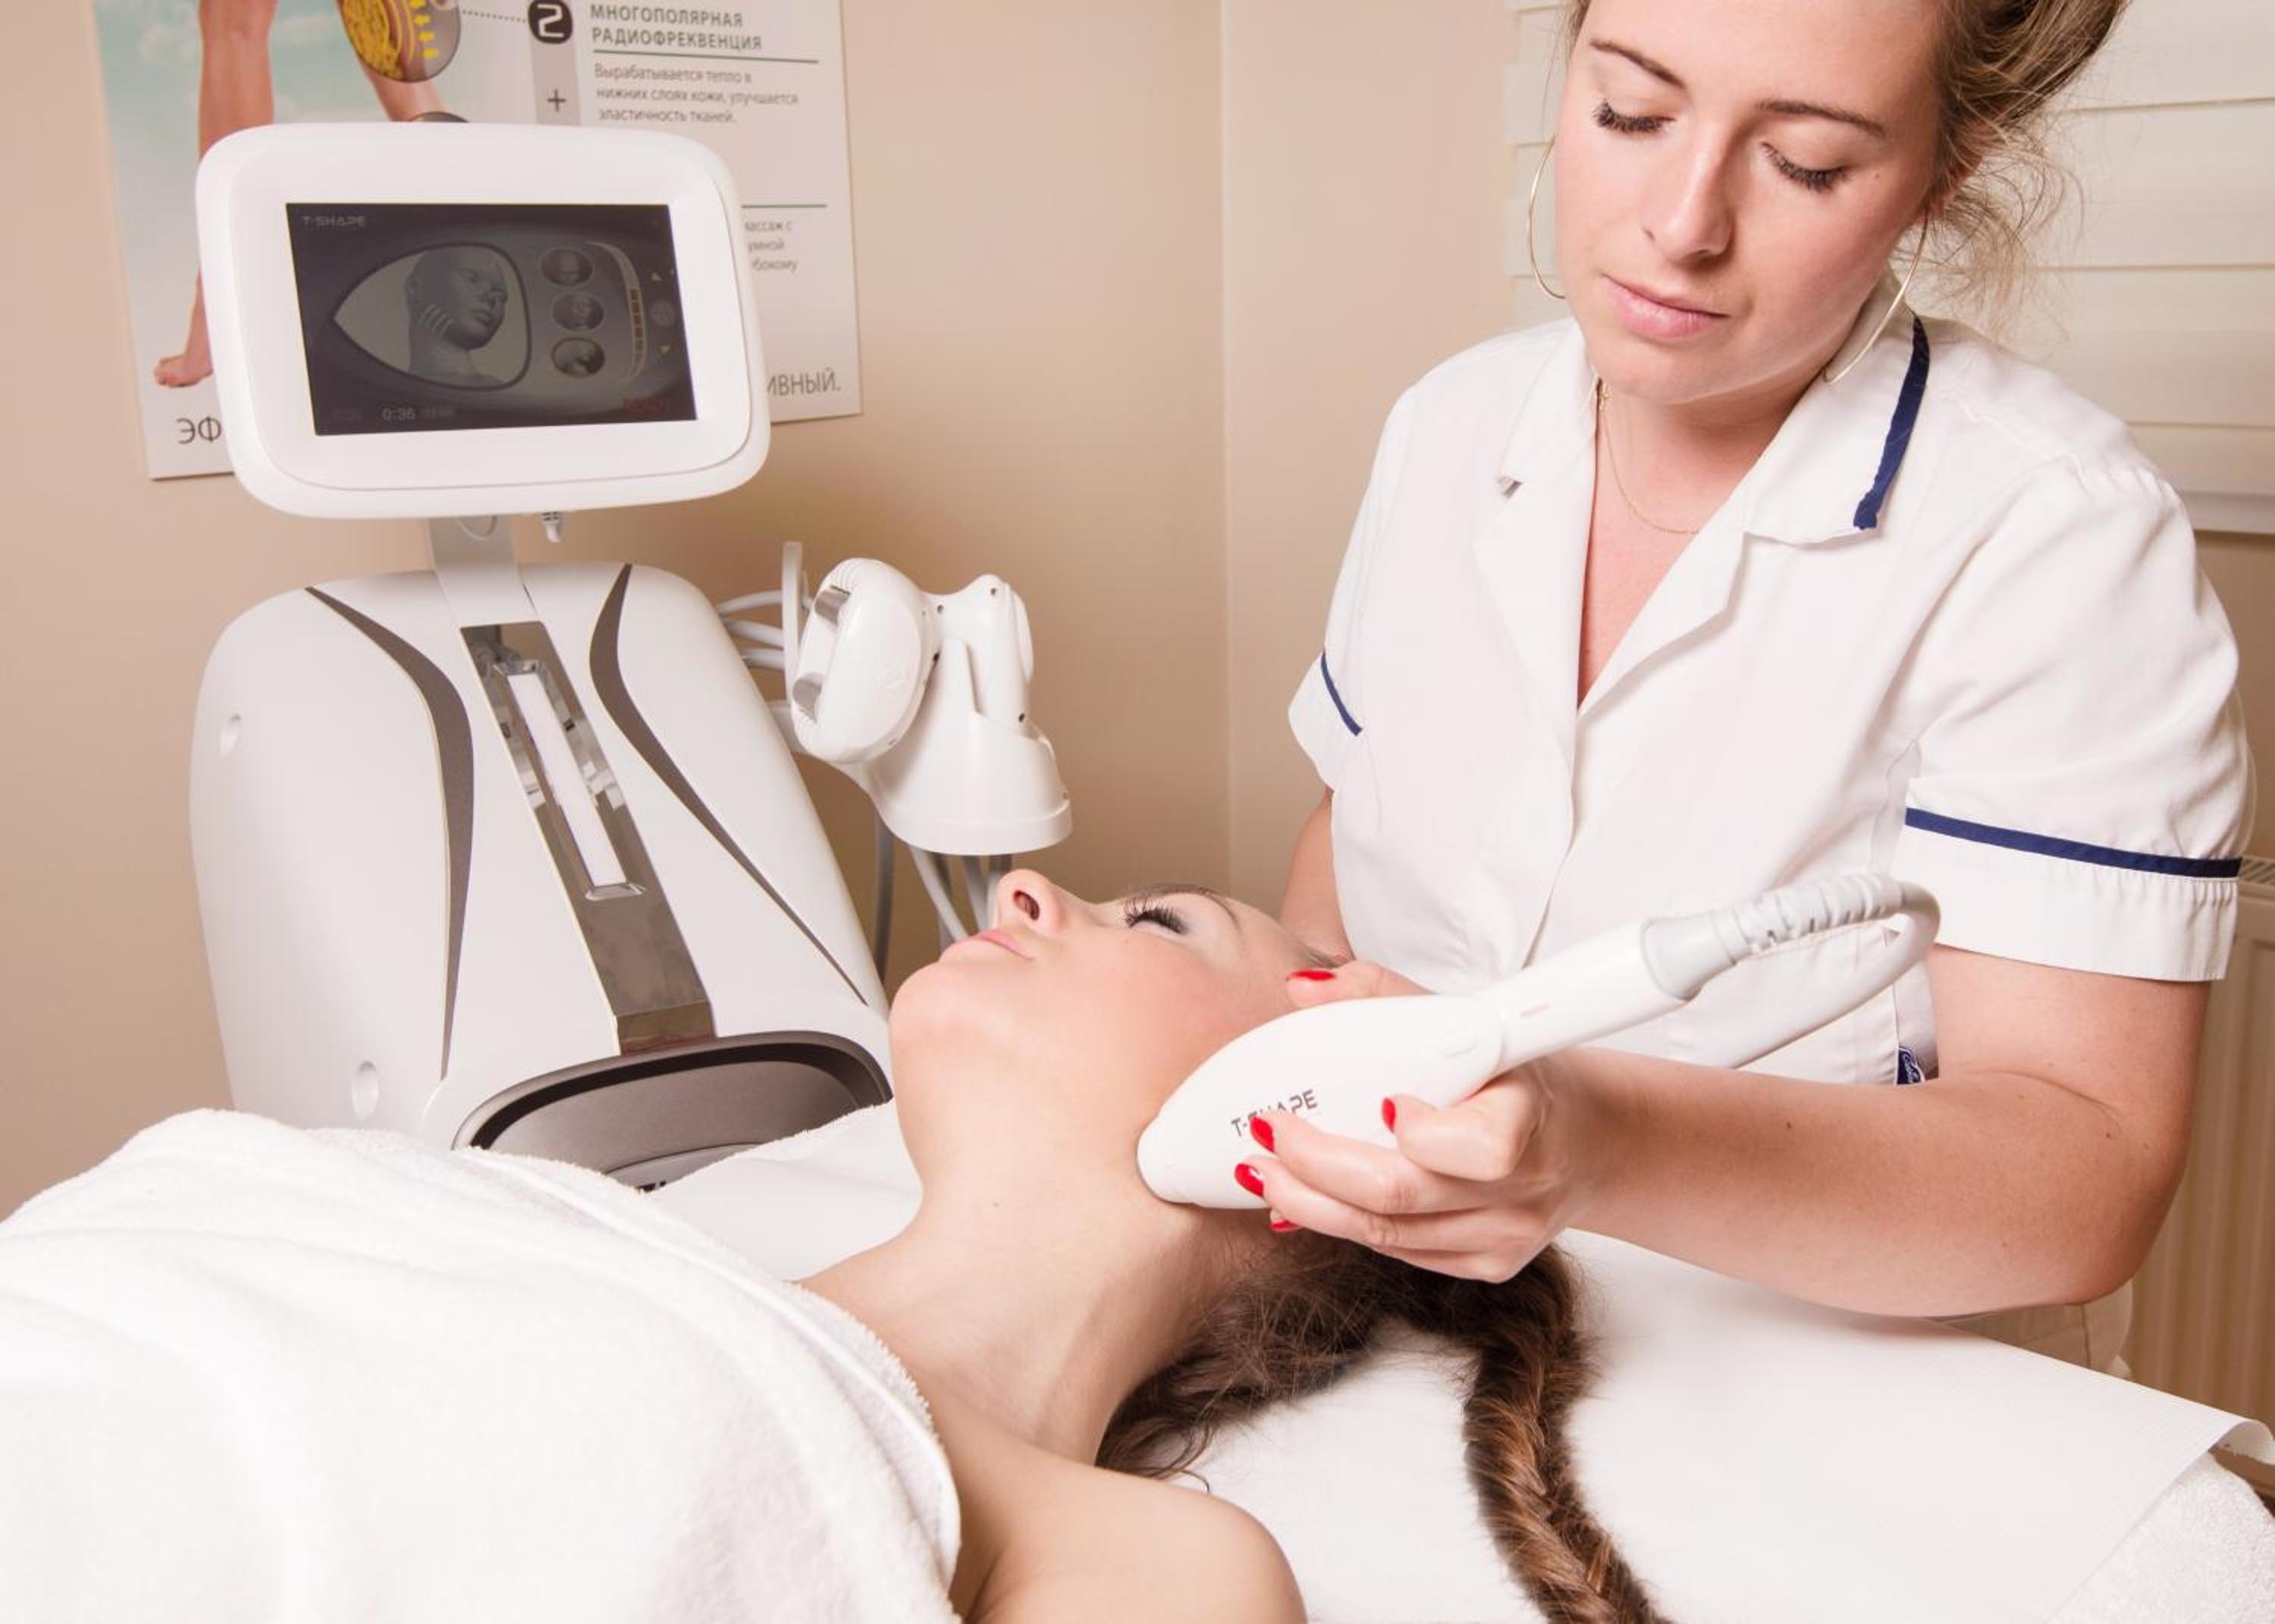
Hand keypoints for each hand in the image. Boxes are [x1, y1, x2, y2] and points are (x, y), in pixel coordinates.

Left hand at [1245, 962, 1600, 1280]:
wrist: (1586, 1142)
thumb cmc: (1518, 1076)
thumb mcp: (1469, 1021)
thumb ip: (1384, 997)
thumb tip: (1305, 988)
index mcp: (1528, 1117)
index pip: (1477, 1144)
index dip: (1418, 1132)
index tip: (1375, 1102)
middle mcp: (1521, 1188)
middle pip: (1400, 1194)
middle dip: (1314, 1169)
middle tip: (1266, 1137)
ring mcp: (1504, 1237)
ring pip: (1387, 1234)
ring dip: (1310, 1204)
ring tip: (1261, 1172)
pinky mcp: (1487, 1265)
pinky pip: (1400, 1251)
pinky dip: (1344, 1224)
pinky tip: (1304, 1200)